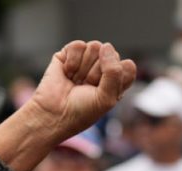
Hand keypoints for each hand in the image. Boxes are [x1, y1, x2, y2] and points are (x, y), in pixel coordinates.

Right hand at [0, 41, 135, 170]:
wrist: (53, 114)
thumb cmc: (81, 111)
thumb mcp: (107, 98)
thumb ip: (114, 72)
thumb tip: (105, 45)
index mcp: (116, 80)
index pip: (127, 66)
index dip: (116, 77)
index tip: (103, 92)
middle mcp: (103, 68)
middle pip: (111, 55)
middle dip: (97, 73)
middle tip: (86, 87)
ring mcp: (86, 60)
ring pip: (96, 47)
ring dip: (84, 68)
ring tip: (76, 81)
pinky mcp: (69, 54)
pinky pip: (79, 45)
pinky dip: (72, 61)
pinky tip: (67, 73)